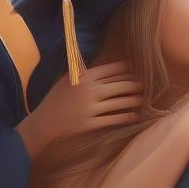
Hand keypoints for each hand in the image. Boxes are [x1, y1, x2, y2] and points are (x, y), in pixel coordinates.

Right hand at [18, 61, 143, 157]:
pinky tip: (134, 115)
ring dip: (136, 100)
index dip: (129, 70)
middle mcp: (89, 90)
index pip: (114, 69)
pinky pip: (115, 119)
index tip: (137, 71)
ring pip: (122, 102)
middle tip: (145, 86)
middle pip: (123, 85)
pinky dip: (127, 117)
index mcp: (84, 76)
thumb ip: (87, 72)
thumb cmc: (57, 99)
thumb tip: (108, 64)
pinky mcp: (91, 123)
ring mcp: (90, 108)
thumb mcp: (69, 79)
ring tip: (143, 99)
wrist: (43, 123)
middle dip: (137, 85)